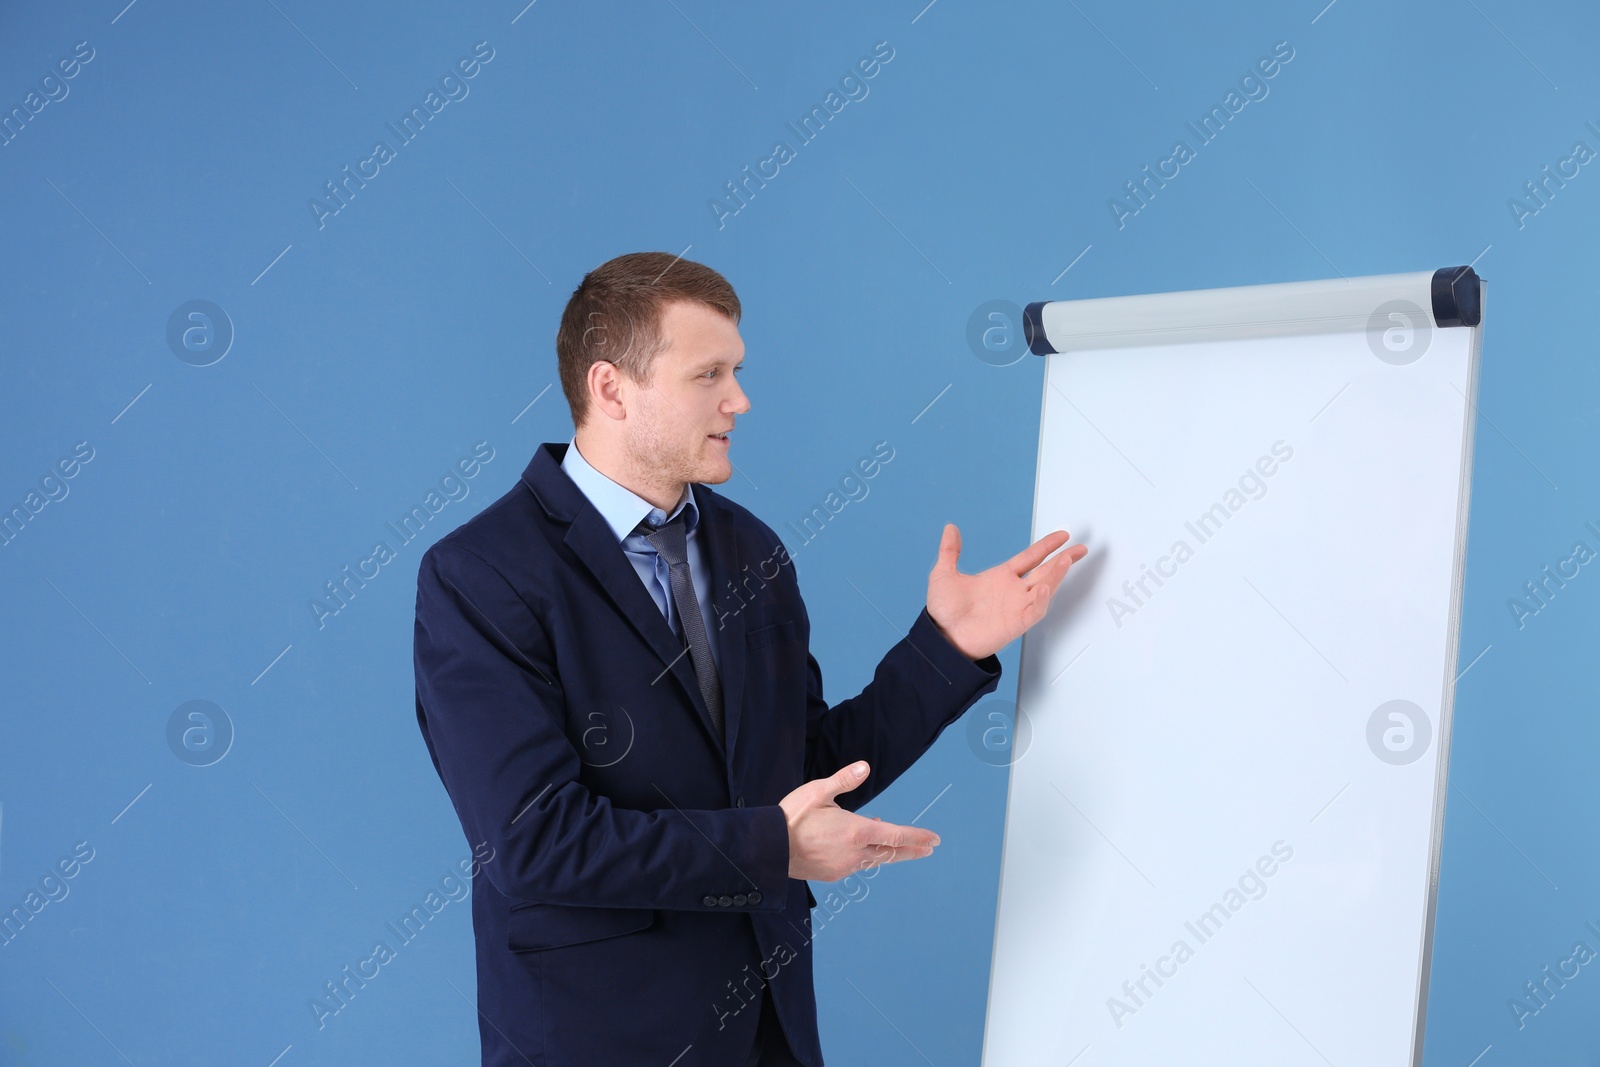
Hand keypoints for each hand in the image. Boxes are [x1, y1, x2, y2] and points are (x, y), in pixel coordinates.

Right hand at [778, 761, 938, 881]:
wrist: (768, 849)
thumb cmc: (792, 817)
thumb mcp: (818, 791)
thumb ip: (844, 780)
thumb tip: (865, 767)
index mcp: (856, 831)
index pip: (895, 836)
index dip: (917, 837)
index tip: (934, 840)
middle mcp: (855, 853)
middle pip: (890, 853)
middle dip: (911, 850)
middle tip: (929, 849)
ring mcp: (844, 866)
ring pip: (873, 859)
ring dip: (887, 852)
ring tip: (896, 845)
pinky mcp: (833, 874)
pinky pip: (856, 864)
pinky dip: (865, 855)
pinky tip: (861, 847)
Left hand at [926, 523, 1086, 660]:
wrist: (940, 637)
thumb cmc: (944, 612)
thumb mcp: (944, 574)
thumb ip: (950, 551)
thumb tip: (950, 529)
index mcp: (1001, 577)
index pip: (1031, 557)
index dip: (1047, 546)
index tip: (1063, 536)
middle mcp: (1013, 591)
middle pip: (1045, 571)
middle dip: (1064, 559)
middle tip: (1080, 549)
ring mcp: (1016, 607)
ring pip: (1045, 588)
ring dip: (1056, 575)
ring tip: (1066, 560)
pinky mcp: (1015, 623)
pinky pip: (1034, 611)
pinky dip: (1041, 600)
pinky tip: (1044, 588)